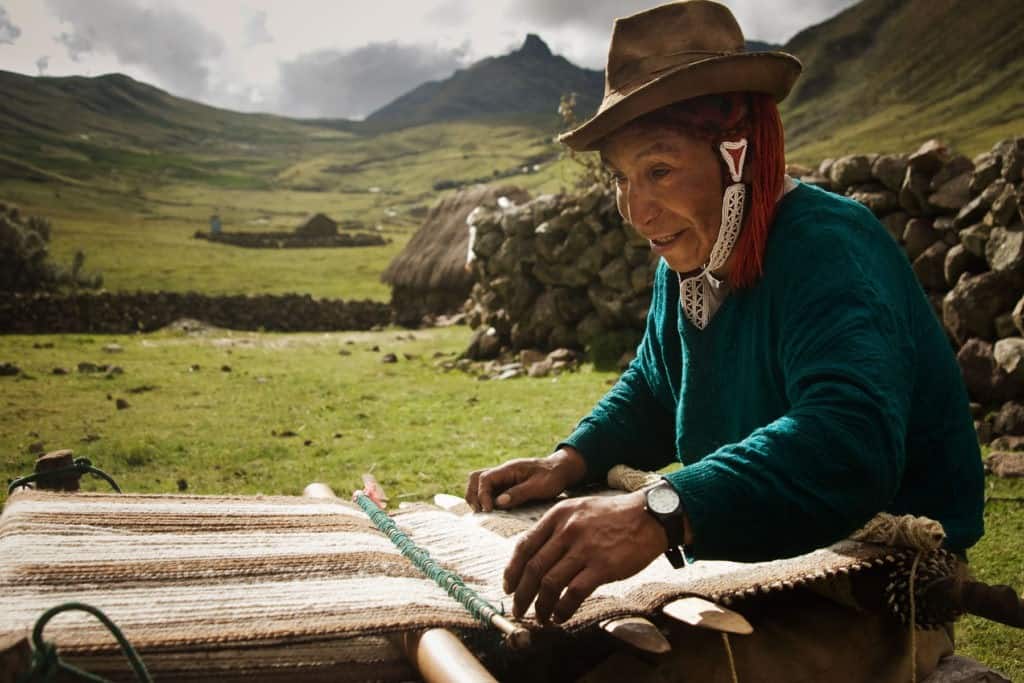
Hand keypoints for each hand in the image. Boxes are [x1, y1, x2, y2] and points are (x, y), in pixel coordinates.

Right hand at [465, 447, 586, 512]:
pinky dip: (485, 500)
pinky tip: (491, 512)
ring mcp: (503, 478)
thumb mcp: (539, 486)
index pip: (485, 478)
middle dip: (473, 495)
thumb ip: (519, 493)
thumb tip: (498, 502)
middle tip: (481, 512)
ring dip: (476, 497)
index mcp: (509, 469)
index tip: (489, 510)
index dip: (483, 495)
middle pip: (475, 478)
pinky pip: (488, 490)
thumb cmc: (553, 476)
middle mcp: (502, 472)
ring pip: (478, 483)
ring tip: (483, 513)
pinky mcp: (506, 486)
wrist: (561, 469)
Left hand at [503, 490, 667, 623]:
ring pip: (550, 583)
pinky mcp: (602, 566)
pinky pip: (573, 593)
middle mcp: (567, 530)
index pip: (524, 546)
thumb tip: (535, 557)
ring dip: (541, 606)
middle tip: (519, 609)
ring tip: (541, 617)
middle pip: (534, 568)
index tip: (509, 586)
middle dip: (522, 594)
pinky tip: (560, 616)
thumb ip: (557, 529)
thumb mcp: (578, 510)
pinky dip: (562, 609)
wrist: (648, 516)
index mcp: (558, 516)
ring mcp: (584, 548)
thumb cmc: (612, 516)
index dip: (512, 571)